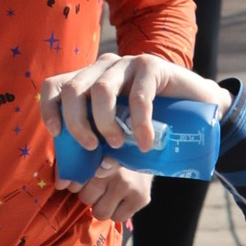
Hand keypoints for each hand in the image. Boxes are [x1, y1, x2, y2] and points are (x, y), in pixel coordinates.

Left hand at [39, 55, 229, 223]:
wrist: (196, 107)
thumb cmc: (149, 125)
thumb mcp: (117, 135)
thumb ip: (96, 149)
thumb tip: (68, 181)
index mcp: (88, 81)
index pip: (54, 86)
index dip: (49, 108)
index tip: (57, 134)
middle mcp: (102, 68)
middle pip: (73, 90)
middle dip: (77, 124)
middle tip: (92, 148)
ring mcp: (126, 63)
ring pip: (101, 91)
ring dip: (106, 124)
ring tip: (119, 146)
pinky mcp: (151, 65)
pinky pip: (139, 96)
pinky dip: (139, 125)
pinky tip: (145, 143)